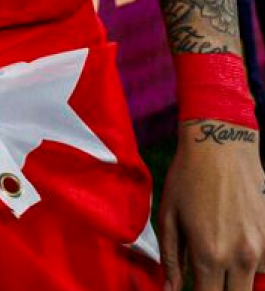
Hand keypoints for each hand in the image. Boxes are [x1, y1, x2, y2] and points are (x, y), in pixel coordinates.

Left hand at [157, 120, 264, 289]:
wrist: (222, 147)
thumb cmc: (188, 179)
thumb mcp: (168, 217)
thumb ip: (171, 260)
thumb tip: (170, 290)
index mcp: (210, 254)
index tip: (193, 288)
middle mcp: (241, 256)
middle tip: (206, 278)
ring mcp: (263, 247)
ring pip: (253, 283)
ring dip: (237, 279)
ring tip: (221, 256)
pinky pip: (264, 265)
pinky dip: (252, 263)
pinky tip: (236, 242)